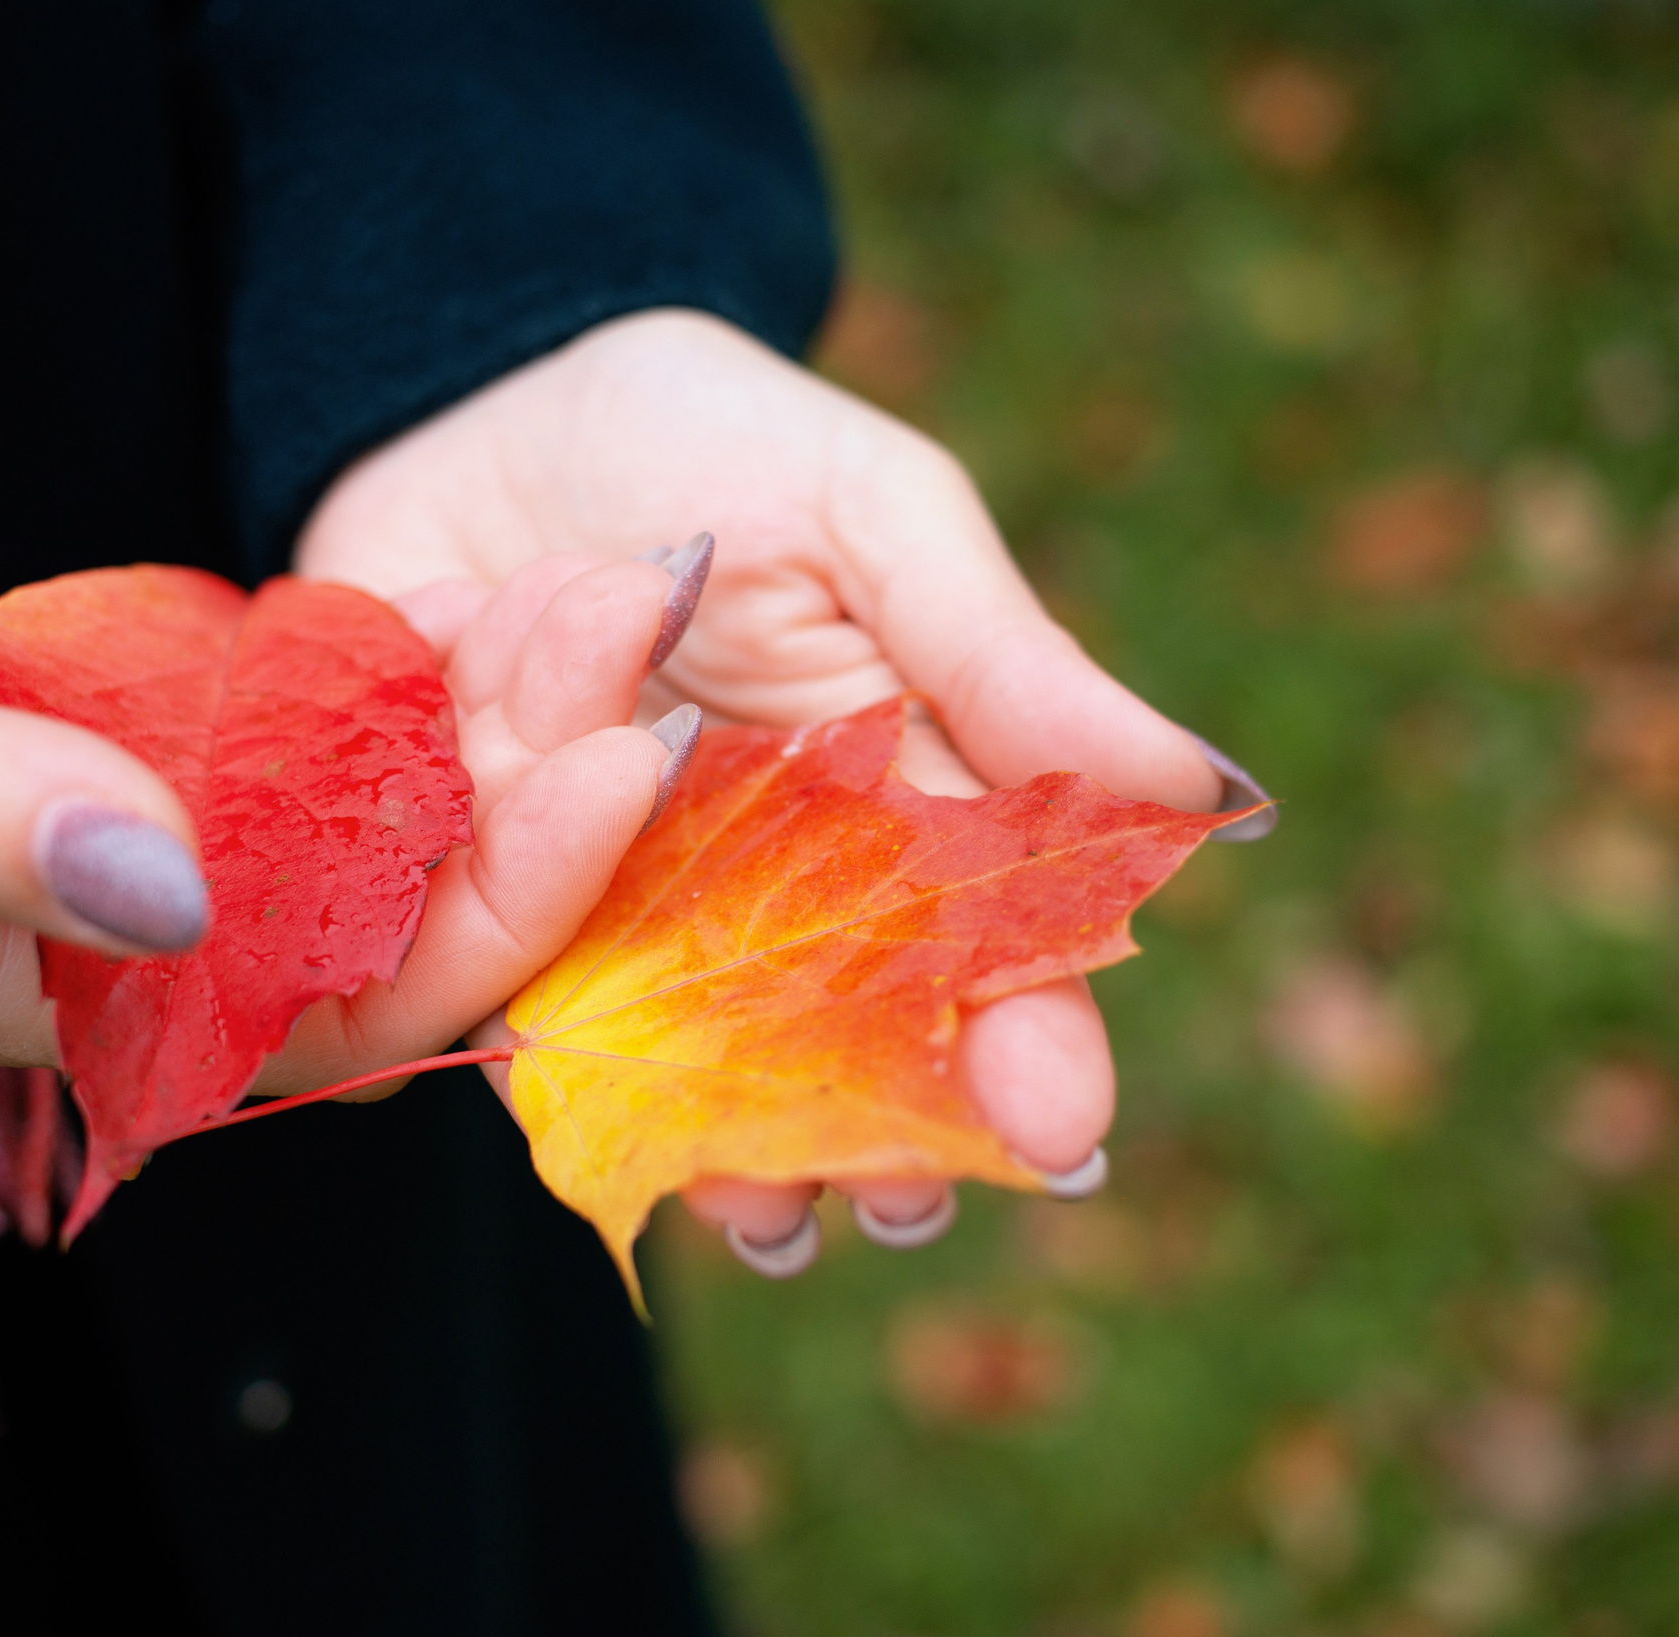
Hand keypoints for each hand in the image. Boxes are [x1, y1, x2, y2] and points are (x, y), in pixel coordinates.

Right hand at [0, 470, 693, 1116]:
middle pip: (380, 903)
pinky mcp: (73, 731)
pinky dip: (371, 665)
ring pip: (344, 809)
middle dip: (531, 780)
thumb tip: (182, 890)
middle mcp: (94, 938)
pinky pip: (263, 722)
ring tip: (603, 589)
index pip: (332, 1004)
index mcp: (29, 996)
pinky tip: (462, 595)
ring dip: (479, 710)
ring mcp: (90, 832)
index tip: (609, 762)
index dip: (491, 899)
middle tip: (647, 623)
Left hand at [296, 309, 1274, 1268]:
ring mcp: (612, 909)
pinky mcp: (470, 894)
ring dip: (703, 1136)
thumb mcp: (878, 522)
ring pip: (665, 1066)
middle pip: (833, 1059)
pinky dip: (510, 1001)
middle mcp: (757, 895)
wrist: (481, 389)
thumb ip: (1008, 664)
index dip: (1031, 1045)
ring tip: (741, 1195)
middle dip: (865, 1148)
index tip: (1062, 1130)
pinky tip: (545, 1043)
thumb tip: (1208, 795)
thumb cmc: (714, 443)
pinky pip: (481, 988)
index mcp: (887, 815)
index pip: (984, 956)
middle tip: (889, 1204)